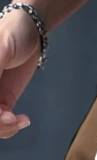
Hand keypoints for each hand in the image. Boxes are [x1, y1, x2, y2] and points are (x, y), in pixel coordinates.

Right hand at [0, 9, 41, 138]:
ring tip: (19, 120)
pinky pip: (1, 124)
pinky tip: (22, 119)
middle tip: (11, 118)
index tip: (1, 111)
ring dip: (4, 129)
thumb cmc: (11, 32)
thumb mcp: (0, 50)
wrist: (30, 31)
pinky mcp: (2, 101)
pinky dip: (10, 127)